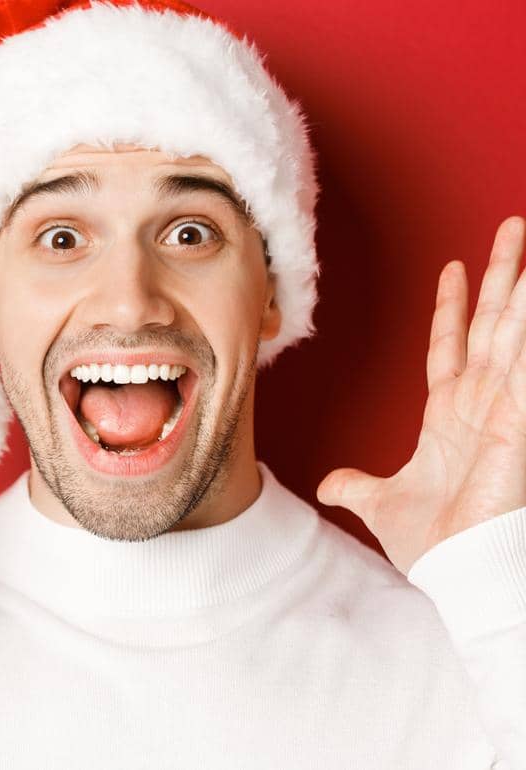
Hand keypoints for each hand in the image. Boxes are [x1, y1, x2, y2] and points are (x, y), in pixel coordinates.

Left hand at [318, 216, 525, 572]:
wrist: (459, 568)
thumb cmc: (436, 544)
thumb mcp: (384, 504)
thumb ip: (359, 488)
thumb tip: (333, 486)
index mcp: (452, 415)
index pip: (453, 345)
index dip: (454, 307)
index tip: (454, 269)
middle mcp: (484, 402)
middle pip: (494, 322)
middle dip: (504, 274)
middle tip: (512, 226)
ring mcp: (507, 405)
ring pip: (516, 329)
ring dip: (524, 286)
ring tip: (524, 236)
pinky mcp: (520, 415)